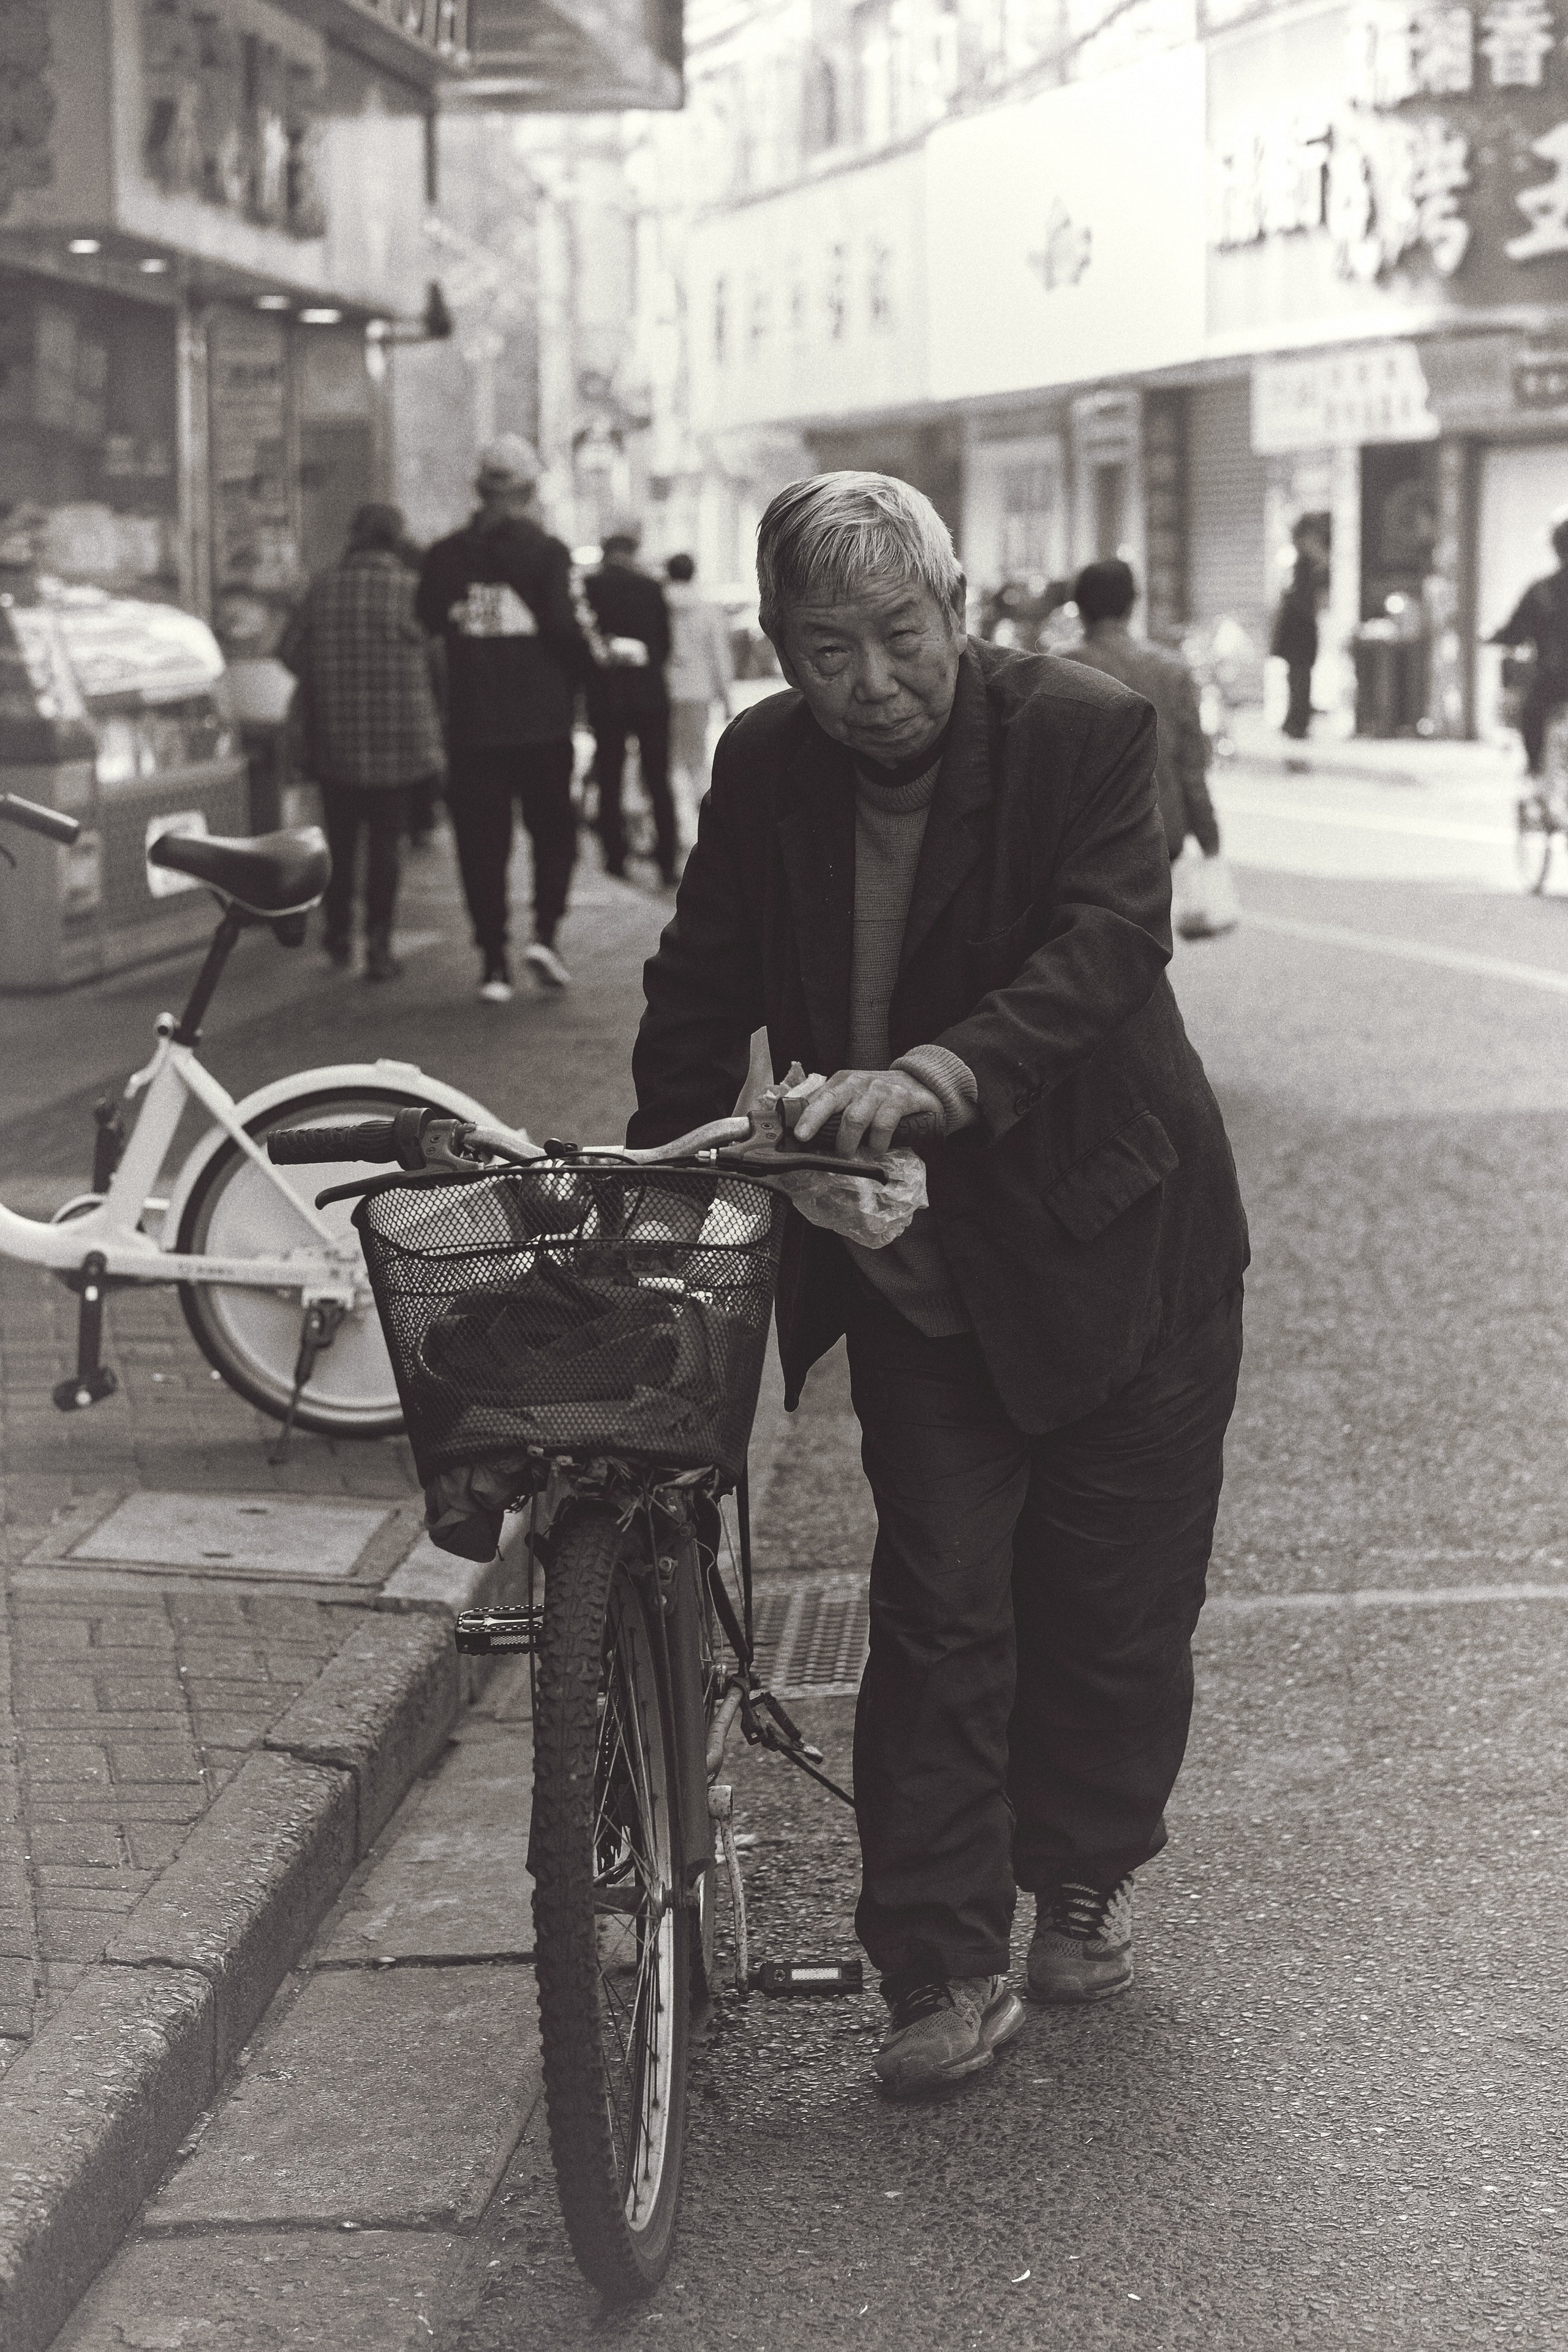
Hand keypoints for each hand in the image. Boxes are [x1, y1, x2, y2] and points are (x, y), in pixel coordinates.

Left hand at [790, 1068, 943, 1157]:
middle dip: (816, 1122)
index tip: (798, 1134)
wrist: (920, 1081)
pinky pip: (882, 1125)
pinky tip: (876, 1148)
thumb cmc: (881, 1094)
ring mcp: (879, 1090)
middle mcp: (858, 1082)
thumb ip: (834, 1107)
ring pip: (855, 1119)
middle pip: (831, 1102)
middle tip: (808, 1140)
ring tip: (849, 1154)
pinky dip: (877, 1143)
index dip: (807, 1116)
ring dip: (849, 1142)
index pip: (819, 1098)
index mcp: (843, 1081)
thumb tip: (805, 1129)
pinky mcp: (899, 1099)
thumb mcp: (855, 1095)